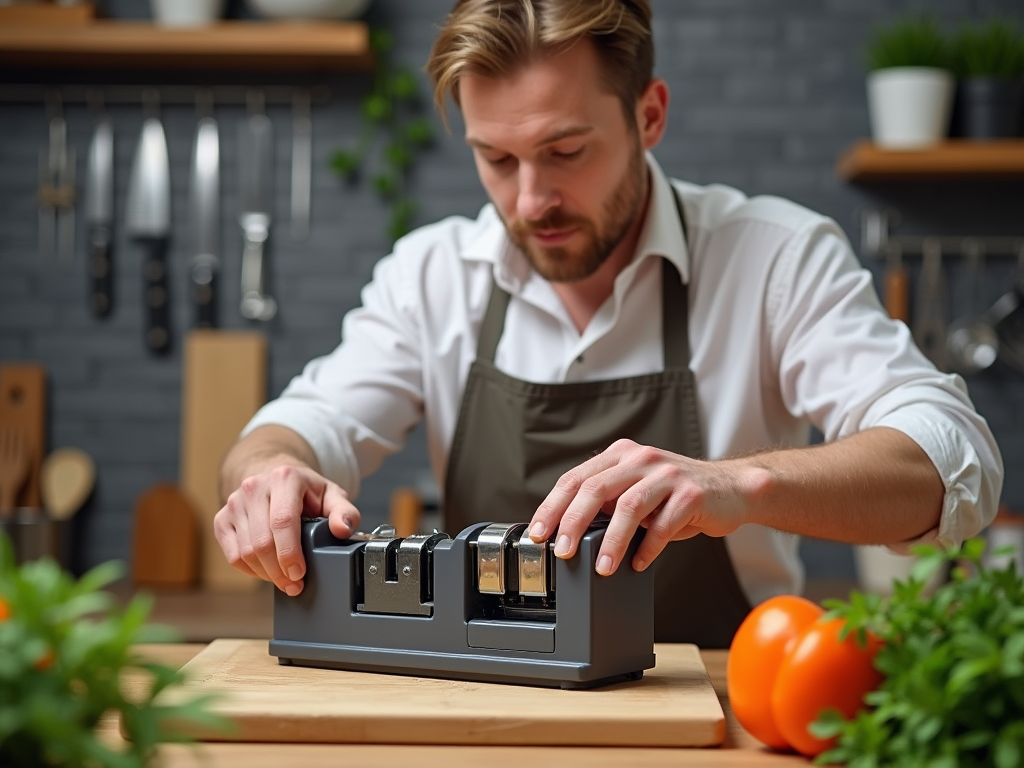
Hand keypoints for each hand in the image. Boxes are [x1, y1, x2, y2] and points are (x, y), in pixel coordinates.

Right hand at [214, 463, 359, 595]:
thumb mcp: (332, 496)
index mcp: (284, 478)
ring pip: (245, 552)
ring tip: (284, 579)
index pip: (282, 521)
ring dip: (266, 573)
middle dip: (279, 571)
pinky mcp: (222, 519)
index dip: (290, 553)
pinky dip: (251, 570)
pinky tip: (267, 570)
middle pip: (262, 542)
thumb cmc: (306, 491)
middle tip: (295, 584)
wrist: (276, 478)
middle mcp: (254, 487)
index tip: (299, 573)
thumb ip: (344, 512)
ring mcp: (234, 503)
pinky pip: (233, 556)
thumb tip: (342, 530)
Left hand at [528, 439, 766, 575]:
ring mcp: (667, 474)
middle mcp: (641, 458)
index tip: (538, 533)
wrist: (732, 489)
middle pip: (595, 489)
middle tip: (563, 552)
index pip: (576, 479)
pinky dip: (648, 548)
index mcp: (620, 456)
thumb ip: (607, 505)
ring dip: (612, 541)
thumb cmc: (677, 496)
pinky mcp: (692, 494)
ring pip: (629, 506)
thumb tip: (568, 535)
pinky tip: (639, 564)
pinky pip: (664, 524)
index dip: (552, 507)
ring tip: (602, 567)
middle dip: (573, 523)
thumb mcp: (636, 491)